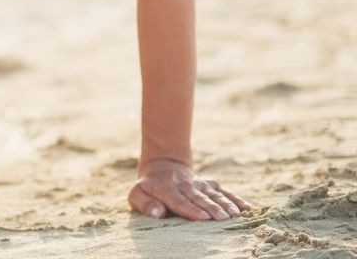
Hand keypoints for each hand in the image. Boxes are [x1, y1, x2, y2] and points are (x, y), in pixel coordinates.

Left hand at [128, 159, 251, 220]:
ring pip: (214, 194)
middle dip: (211, 208)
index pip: (179, 200)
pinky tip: (247, 208)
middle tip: (223, 218)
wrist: (163, 166)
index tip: (202, 217)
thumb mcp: (137, 194)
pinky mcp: (210, 183)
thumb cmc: (149, 188)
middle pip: (199, 198)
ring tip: (235, 214)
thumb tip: (158, 213)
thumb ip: (145, 204)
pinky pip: (224, 191)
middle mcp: (185, 186)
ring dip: (225, 204)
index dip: (191, 209)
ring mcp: (199, 184)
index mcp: (166, 189)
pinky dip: (236, 198)